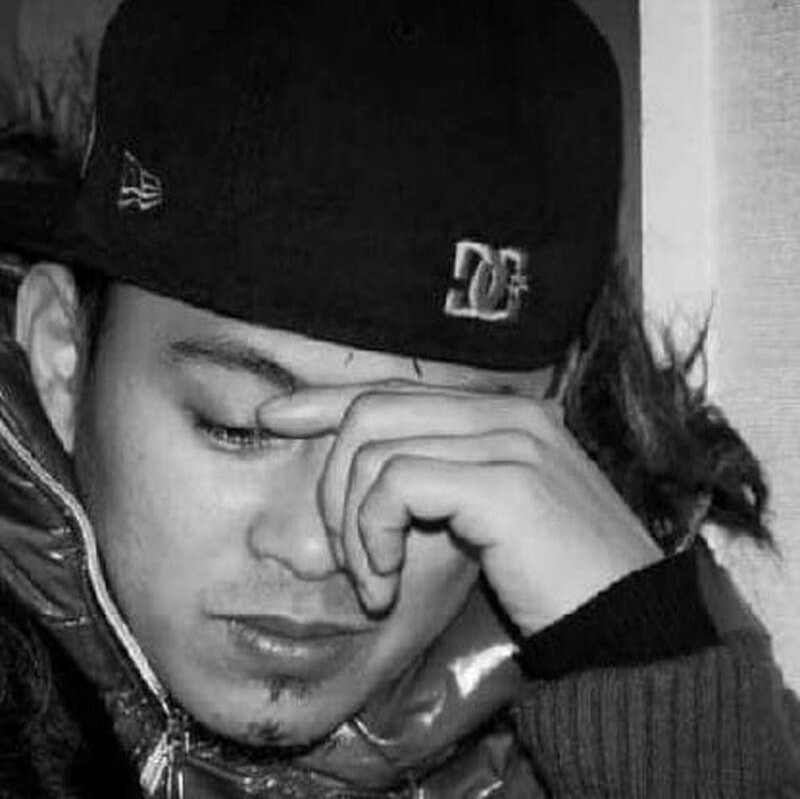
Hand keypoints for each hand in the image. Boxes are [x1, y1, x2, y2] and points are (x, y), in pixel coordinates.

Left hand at [258, 382, 661, 634]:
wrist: (628, 628)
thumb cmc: (553, 580)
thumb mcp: (487, 517)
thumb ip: (440, 480)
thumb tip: (370, 476)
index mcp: (503, 413)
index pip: (394, 388)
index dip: (325, 399)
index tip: (274, 418)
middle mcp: (507, 413)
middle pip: (372, 407)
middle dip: (331, 479)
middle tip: (341, 553)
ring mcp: (509, 441)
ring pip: (374, 446)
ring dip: (351, 523)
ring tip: (373, 581)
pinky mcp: (503, 483)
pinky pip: (395, 485)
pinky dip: (372, 536)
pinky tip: (387, 584)